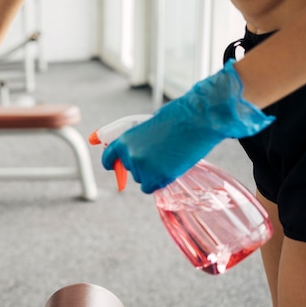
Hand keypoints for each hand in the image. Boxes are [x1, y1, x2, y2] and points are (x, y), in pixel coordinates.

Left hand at [102, 60, 274, 193]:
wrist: (196, 120)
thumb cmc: (178, 118)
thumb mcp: (149, 126)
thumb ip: (138, 142)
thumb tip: (134, 154)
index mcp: (125, 140)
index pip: (109, 156)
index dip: (112, 163)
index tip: (113, 167)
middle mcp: (130, 155)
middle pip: (131, 170)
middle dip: (144, 166)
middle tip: (161, 154)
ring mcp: (143, 168)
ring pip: (143, 179)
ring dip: (154, 173)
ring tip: (171, 156)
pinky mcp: (157, 177)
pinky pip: (152, 188)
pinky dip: (161, 182)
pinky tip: (172, 168)